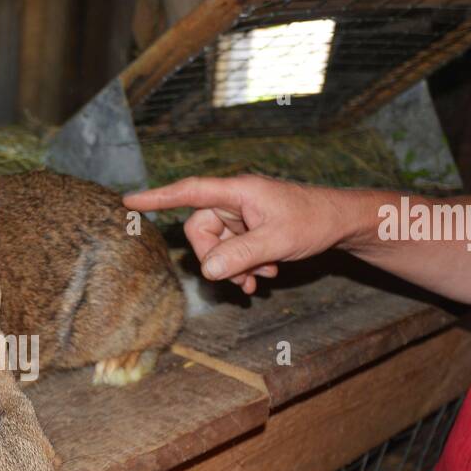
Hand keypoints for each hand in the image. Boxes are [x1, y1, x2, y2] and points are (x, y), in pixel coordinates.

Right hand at [124, 175, 363, 294]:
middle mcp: (235, 201)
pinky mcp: (249, 230)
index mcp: (237, 192)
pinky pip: (231, 251)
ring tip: (261, 277)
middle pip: (200, 231)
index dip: (158, 198)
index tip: (129, 202)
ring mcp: (242, 217)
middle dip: (216, 259)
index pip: (189, 192)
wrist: (342, 223)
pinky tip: (265, 274)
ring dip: (233, 267)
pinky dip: (243, 266)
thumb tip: (206, 270)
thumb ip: (239, 255)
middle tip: (242, 278)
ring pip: (216, 246)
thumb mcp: (277, 241)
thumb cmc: (314, 220)